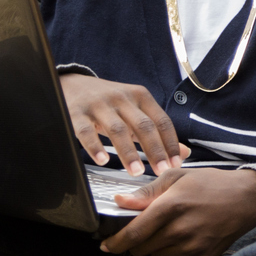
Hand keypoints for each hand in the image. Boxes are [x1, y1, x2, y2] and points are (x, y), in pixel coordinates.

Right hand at [61, 73, 188, 175]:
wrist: (71, 84)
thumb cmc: (108, 103)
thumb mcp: (134, 111)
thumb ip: (157, 131)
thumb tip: (184, 153)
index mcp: (140, 96)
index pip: (161, 121)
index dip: (171, 143)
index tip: (176, 163)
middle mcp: (122, 98)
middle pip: (143, 125)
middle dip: (155, 150)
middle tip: (161, 171)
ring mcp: (99, 104)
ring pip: (118, 129)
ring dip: (128, 152)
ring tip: (136, 171)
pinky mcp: (77, 113)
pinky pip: (86, 132)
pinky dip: (95, 147)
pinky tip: (103, 161)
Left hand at [101, 168, 255, 255]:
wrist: (249, 199)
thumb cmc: (211, 184)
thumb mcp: (178, 178)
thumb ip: (146, 192)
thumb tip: (119, 201)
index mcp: (171, 206)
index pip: (133, 233)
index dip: (115, 243)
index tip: (106, 246)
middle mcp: (180, 230)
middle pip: (141, 248)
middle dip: (138, 241)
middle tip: (149, 228)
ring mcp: (193, 246)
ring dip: (157, 246)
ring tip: (172, 229)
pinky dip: (173, 254)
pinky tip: (185, 238)